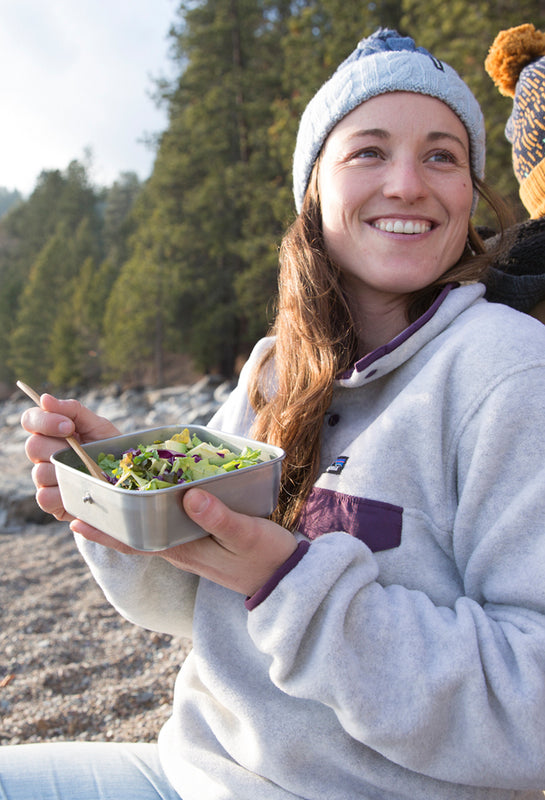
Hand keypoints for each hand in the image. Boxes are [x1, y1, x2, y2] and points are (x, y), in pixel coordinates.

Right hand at [21, 392, 119, 520]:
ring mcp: (47, 479)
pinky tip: (81, 489)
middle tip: (82, 450)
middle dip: (59, 446)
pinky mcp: (53, 502)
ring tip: (87, 471)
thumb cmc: (112, 450)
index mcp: (53, 433)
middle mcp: (45, 455)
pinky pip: (44, 497)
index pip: (31, 419)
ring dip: (66, 470)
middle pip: (33, 446)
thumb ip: (73, 410)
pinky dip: (63, 493)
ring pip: (39, 472)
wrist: (129, 481)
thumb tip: (44, 398)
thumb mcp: (99, 426)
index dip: (44, 421)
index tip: (68, 426)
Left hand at [71, 488, 297, 596]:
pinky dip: (152, 516)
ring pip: (150, 533)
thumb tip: (188, 495)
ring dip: (128, 517)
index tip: (75, 519)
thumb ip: (218, 516)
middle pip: (136, 536)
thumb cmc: (268, 556)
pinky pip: (168, 531)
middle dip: (109, 520)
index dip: (105, 531)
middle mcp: (182, 552)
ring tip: (109, 495)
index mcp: (185, 550)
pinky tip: (153, 501)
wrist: (288, 581)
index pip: (135, 542)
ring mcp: (192, 550)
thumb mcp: (247, 534)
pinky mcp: (203, 546)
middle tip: (84, 497)